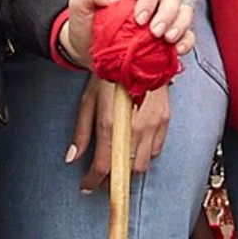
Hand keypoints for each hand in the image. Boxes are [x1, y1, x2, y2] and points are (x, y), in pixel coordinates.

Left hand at [59, 0, 191, 72]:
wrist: (86, 50)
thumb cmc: (85, 23)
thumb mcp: (80, 3)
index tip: (140, 19)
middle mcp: (153, 1)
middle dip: (168, 14)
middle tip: (155, 33)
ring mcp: (163, 20)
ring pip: (184, 13)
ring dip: (181, 26)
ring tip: (168, 41)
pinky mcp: (167, 40)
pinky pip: (186, 37)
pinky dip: (186, 43)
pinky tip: (177, 52)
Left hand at [67, 78, 172, 192]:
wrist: (135, 52)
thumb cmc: (108, 74)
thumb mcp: (87, 101)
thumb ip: (81, 132)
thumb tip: (72, 157)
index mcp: (110, 122)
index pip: (103, 165)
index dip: (93, 181)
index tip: (87, 186)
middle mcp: (133, 127)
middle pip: (124, 170)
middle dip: (111, 178)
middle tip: (101, 176)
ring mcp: (152, 124)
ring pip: (142, 165)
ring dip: (128, 169)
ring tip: (118, 162)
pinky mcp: (164, 120)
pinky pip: (156, 150)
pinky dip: (145, 155)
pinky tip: (135, 148)